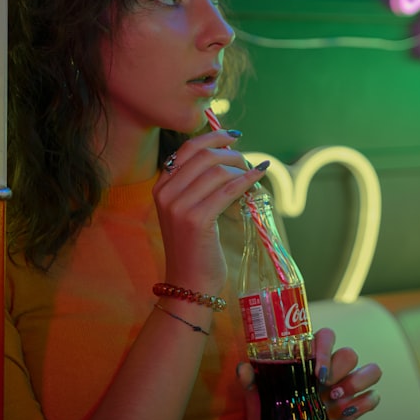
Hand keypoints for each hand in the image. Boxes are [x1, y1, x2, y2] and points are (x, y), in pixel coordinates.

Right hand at [152, 129, 264, 291]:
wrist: (189, 283)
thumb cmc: (195, 247)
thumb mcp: (189, 210)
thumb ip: (199, 185)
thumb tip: (230, 157)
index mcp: (161, 187)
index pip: (188, 148)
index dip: (213, 137)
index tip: (234, 138)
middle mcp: (166, 193)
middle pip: (204, 155)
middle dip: (231, 154)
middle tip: (248, 162)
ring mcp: (179, 206)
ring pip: (217, 171)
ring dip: (241, 169)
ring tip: (253, 176)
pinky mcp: (196, 219)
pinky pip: (227, 190)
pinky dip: (247, 180)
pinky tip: (258, 177)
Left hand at [236, 328, 381, 419]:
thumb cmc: (267, 414)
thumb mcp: (256, 400)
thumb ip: (251, 382)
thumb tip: (243, 369)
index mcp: (307, 358)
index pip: (325, 336)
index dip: (326, 348)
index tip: (316, 371)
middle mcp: (329, 369)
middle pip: (349, 353)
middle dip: (341, 369)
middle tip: (325, 388)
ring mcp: (343, 387)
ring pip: (370, 370)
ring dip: (359, 382)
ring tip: (337, 399)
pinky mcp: (351, 409)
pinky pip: (372, 398)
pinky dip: (366, 403)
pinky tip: (349, 410)